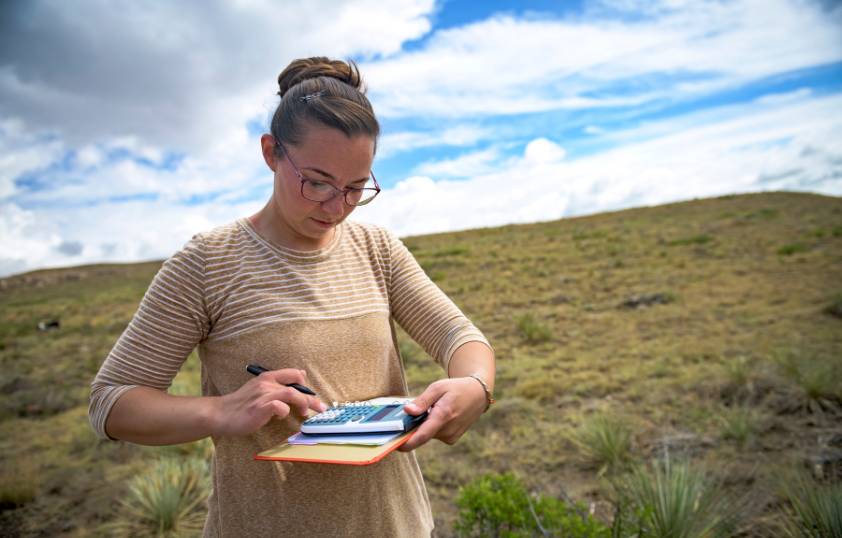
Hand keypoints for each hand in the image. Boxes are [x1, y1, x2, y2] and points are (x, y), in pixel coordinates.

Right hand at [211, 369, 326, 436]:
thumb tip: (298, 380)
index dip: (305, 383)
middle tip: (321, 408)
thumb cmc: (241, 405)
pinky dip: (284, 412)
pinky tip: (280, 417)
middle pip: (297, 385)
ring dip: (303, 404)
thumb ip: (276, 386)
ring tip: (304, 414)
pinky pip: (280, 407)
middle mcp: (267, 383)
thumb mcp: (259, 389)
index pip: (293, 373)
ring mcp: (263, 395)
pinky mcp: (260, 408)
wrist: (221, 414)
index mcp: (267, 377)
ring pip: (292, 393)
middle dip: (311, 398)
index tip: (311, 394)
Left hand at [399, 377, 486, 451]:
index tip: (394, 445)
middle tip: (413, 412)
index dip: (407, 443)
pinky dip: (432, 427)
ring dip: (424, 425)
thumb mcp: (438, 387)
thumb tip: (407, 411)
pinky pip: (434, 435)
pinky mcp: (452, 439)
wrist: (478, 395)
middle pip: (422, 434)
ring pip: (428, 434)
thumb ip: (422, 401)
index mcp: (443, 416)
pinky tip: (438, 415)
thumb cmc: (456, 389)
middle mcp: (448, 430)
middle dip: (414, 426)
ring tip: (432, 409)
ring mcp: (451, 436)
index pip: (422, 435)